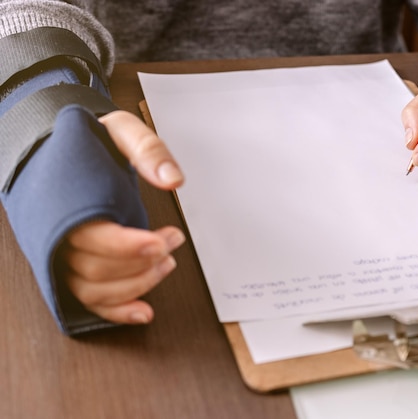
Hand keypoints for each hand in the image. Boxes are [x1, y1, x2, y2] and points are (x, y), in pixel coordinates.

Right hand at [57, 110, 185, 324]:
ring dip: (136, 285)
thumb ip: (147, 150)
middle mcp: (59, 234)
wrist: (56, 149)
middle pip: (95, 268)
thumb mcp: (121, 131)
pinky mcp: (71, 267)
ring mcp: (63, 254)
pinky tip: (144, 311)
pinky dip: (117, 311)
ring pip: (92, 289)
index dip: (129, 246)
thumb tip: (172, 179)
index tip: (161, 240)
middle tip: (172, 242)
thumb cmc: (88, 144)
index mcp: (67, 202)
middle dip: (142, 262)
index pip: (92, 237)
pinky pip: (88, 299)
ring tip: (167, 263)